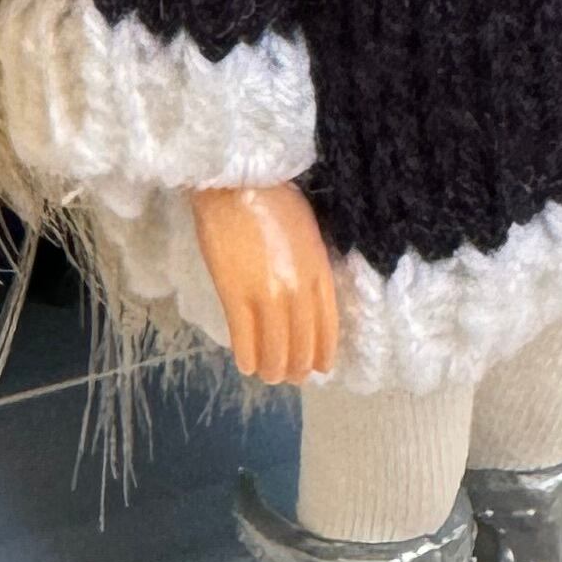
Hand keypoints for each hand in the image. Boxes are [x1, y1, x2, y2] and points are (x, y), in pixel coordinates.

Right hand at [191, 181, 340, 385]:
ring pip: (274, 347)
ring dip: (273, 368)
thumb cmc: (275, 198)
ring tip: (270, 376)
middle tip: (292, 378)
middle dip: (298, 366)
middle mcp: (297, 289)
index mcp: (319, 271)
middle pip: (302, 342)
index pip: (327, 325)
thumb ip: (311, 267)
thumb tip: (307, 296)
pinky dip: (247, 356)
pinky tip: (247, 366)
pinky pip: (244, 337)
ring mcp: (266, 294)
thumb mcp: (308, 233)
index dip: (323, 351)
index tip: (321, 368)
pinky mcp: (235, 294)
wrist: (238, 182)